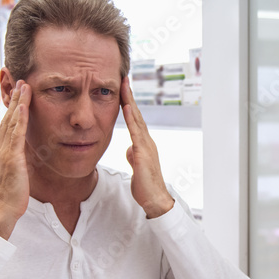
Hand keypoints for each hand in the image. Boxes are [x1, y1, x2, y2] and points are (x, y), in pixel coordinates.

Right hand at [0, 80, 30, 238]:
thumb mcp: (13, 176)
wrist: (0, 212)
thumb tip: (23, 157)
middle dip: (14, 99)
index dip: (12, 110)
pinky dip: (19, 118)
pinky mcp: (10, 158)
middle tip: (21, 81)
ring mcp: (2, 152)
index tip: (18, 95)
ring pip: (10, 122)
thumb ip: (16, 163)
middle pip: (6, 119)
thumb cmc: (9, 198)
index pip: (5, 126)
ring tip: (25, 86)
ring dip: (18, 103)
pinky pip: (15, 134)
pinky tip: (24, 106)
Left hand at [120, 77, 173, 217]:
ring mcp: (146, 146)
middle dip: (129, 96)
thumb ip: (134, 155)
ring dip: (130, 102)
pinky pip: (136, 132)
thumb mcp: (136, 166)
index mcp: (144, 143)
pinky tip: (126, 108)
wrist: (155, 199)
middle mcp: (146, 141)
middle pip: (136, 114)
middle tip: (124, 79)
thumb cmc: (146, 185)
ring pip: (137, 119)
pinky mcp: (143, 153)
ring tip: (124, 86)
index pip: (135, 120)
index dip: (128, 104)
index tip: (123, 89)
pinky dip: (131, 119)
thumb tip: (130, 149)